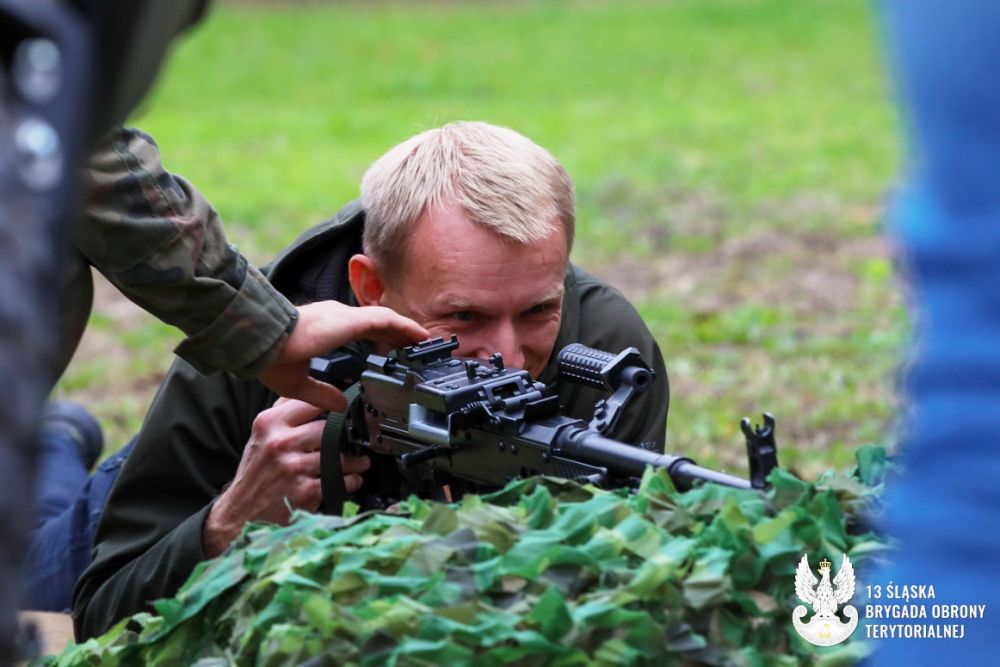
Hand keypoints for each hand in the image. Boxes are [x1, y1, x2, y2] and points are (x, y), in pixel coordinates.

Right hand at [202, 397, 370, 556]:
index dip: (331, 405)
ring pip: (338, 455)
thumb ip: (284, 412)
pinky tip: (352, 480)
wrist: (241, 512)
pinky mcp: (305, 491)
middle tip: (354, 440)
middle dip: (344, 436)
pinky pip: (339, 481)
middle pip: (328, 428)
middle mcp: (281, 443)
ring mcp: (294, 467)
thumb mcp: (261, 435)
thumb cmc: (255, 472)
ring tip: (360, 462)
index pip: (310, 402)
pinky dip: (350, 481)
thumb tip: (312, 391)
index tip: (342, 411)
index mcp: (270, 424)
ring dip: (354, 461)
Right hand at [259, 301, 427, 410]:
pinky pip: (387, 320)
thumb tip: (340, 403)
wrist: (259, 343)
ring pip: (385, 320)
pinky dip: (405, 326)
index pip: (361, 332)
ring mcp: (345, 317)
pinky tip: (419, 335)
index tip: (391, 352)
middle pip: (377, 324)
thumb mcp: (298, 383)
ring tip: (424, 340)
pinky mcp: (350, 320)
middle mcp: (338, 318)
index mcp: (326, 330)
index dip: (379, 340)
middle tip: (414, 346)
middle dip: (397, 335)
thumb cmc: (270, 359)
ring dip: (405, 330)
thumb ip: (322, 392)